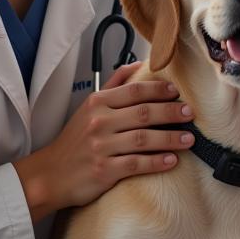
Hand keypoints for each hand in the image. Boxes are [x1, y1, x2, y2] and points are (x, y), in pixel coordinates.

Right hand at [13, 63, 194, 219]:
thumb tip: (138, 64)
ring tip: (189, 139)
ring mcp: (101, 147)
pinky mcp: (104, 170)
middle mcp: (99, 122)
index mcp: (97, 103)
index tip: (177, 92)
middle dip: (170, 112)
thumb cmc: (75, 140)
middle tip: (189, 113)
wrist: (50, 174)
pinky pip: (136, 164)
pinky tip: (172, 160)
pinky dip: (156, 161)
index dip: (158, 90)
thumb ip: (114, 84)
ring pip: (143, 138)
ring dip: (170, 138)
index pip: (134, 90)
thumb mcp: (89, 106)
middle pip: (143, 112)